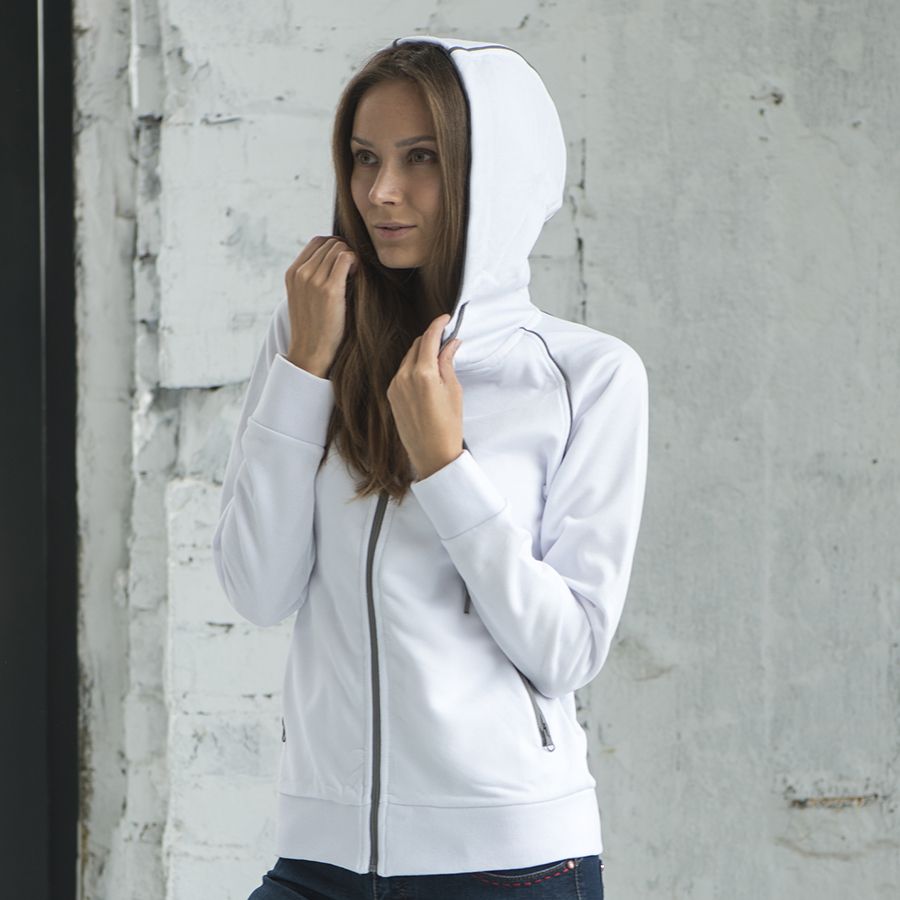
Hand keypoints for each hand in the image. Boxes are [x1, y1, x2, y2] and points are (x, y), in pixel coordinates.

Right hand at [284, 235, 357, 373]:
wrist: (310, 352)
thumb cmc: (314, 326)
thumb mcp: (304, 297)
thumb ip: (313, 277)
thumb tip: (337, 259)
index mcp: (292, 273)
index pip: (317, 242)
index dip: (335, 248)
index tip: (343, 265)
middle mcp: (300, 273)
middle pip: (330, 243)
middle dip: (345, 253)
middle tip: (352, 272)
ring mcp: (313, 280)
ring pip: (339, 248)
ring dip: (351, 258)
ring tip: (354, 276)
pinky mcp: (329, 290)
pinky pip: (346, 258)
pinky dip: (356, 262)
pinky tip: (357, 277)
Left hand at [387, 314, 463, 480]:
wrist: (432, 455)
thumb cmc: (448, 426)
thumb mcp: (454, 390)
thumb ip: (448, 362)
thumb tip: (451, 343)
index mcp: (423, 374)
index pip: (429, 338)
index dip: (438, 324)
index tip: (446, 318)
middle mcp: (404, 376)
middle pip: (417, 345)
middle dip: (431, 338)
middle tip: (446, 337)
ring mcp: (395, 386)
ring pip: (408, 358)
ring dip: (422, 352)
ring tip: (438, 356)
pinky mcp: (391, 395)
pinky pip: (402, 372)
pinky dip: (414, 366)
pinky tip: (426, 373)